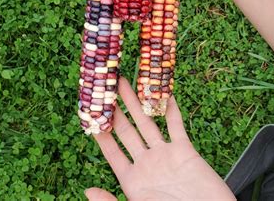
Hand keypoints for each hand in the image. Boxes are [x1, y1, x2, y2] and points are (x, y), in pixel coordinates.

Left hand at [86, 78, 234, 200]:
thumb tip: (88, 191)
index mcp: (131, 180)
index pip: (111, 150)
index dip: (101, 132)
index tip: (91, 113)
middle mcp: (146, 163)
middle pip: (127, 130)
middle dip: (116, 109)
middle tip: (106, 87)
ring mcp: (165, 155)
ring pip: (147, 123)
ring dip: (137, 102)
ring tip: (126, 82)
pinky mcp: (185, 151)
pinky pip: (176, 125)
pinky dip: (171, 109)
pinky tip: (165, 93)